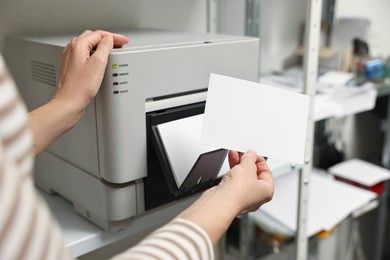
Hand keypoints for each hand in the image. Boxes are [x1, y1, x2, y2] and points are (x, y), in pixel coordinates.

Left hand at [28, 30, 127, 154]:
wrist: (69, 102)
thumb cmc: (80, 87)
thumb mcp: (98, 63)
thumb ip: (105, 47)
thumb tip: (109, 40)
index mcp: (77, 45)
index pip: (99, 34)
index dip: (114, 36)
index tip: (123, 41)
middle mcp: (71, 49)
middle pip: (92, 37)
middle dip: (107, 39)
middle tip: (119, 44)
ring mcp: (69, 58)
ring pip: (87, 45)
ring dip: (100, 46)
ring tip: (111, 51)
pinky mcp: (70, 67)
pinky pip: (83, 54)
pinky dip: (93, 54)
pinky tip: (99, 61)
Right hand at [177, 149, 273, 244]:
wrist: (221, 202)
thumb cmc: (237, 192)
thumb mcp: (247, 167)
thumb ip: (250, 158)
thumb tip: (251, 155)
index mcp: (267, 191)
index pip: (266, 172)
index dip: (259, 160)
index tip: (253, 154)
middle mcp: (256, 196)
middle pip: (254, 174)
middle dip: (247, 161)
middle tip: (243, 153)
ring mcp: (243, 196)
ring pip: (243, 177)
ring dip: (239, 164)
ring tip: (235, 153)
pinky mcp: (231, 195)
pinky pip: (234, 180)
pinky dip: (233, 170)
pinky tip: (230, 161)